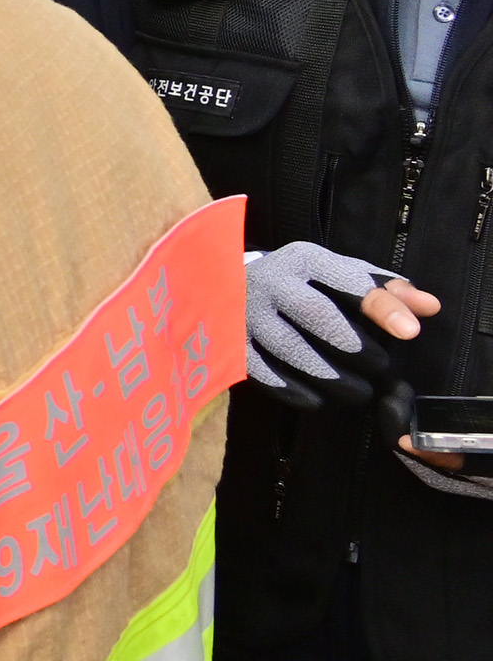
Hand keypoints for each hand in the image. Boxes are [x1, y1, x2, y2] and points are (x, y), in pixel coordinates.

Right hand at [247, 243, 430, 409]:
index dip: (382, 307)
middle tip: (380, 369)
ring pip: (288, 347)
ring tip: (356, 391)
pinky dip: (293, 391)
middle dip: (353, 347)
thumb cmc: (304, 283)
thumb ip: (388, 291)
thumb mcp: (342, 275)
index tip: (410, 333)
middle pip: (315, 314)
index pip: (349, 281)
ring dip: (328, 376)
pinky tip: (317, 400)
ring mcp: (246, 311)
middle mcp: (272, 281)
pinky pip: (262, 371)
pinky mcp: (231, 341)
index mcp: (305, 260)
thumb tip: (429, 307)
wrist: (231, 283)